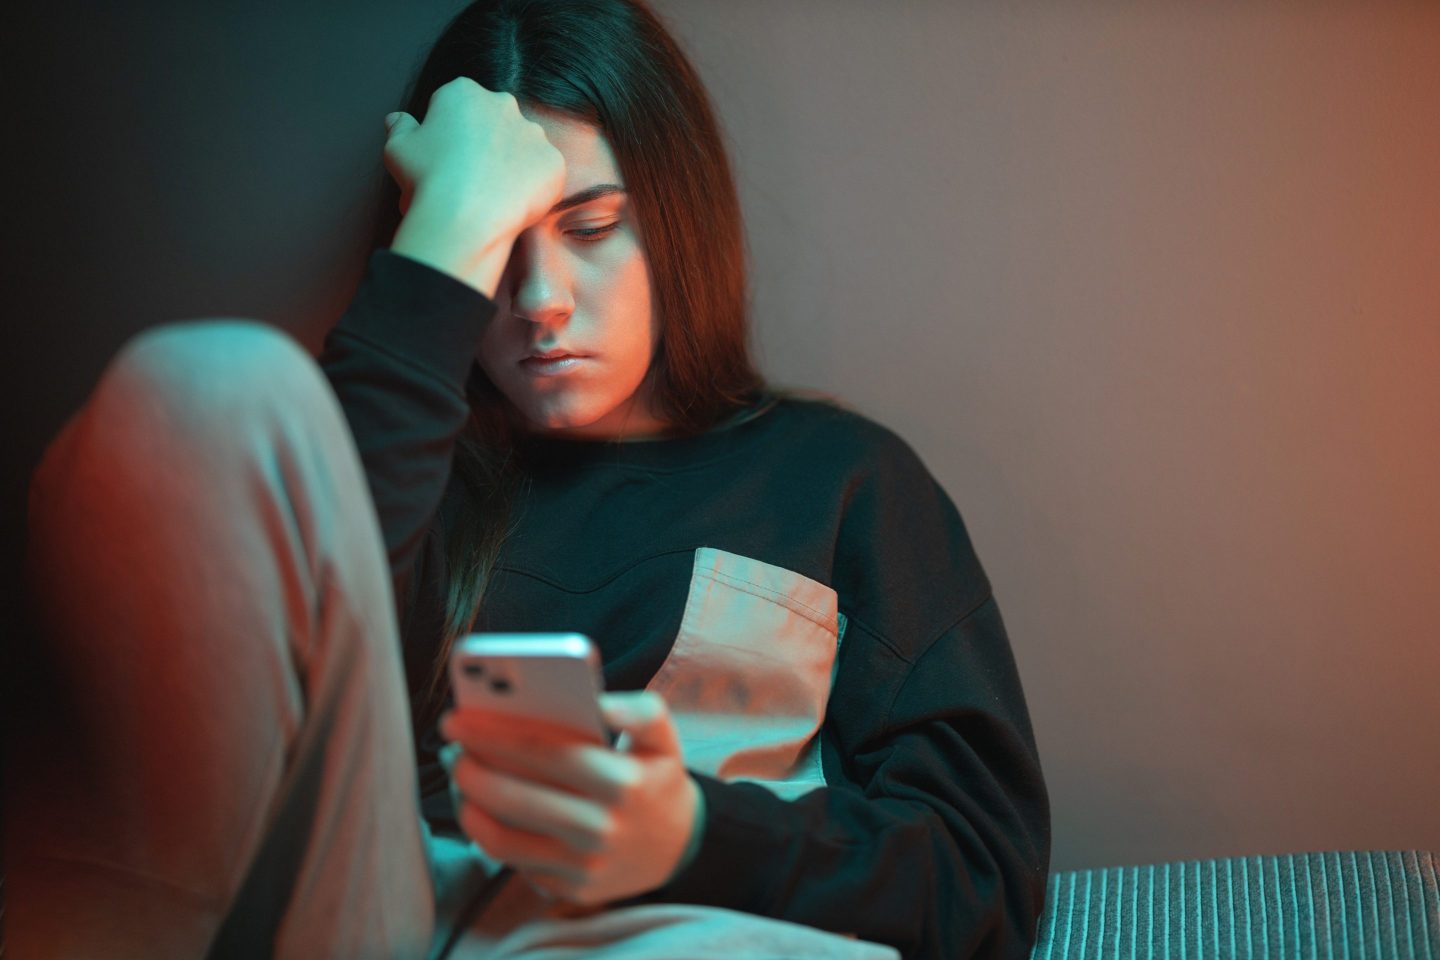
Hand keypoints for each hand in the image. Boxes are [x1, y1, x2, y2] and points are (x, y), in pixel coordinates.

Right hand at [383, 76, 563, 230]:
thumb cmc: (427, 179)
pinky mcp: (554, 162)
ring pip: (523, 146)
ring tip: (493, 194)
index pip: (459, 105)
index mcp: (464, 92)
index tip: (446, 156)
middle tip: (471, 176)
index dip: (451, 132)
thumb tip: (397, 120)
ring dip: (511, 163)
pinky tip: (513, 204)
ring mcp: (533, 133)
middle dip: (486, 143)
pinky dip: (533, 186)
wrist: (465, 217)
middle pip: (495, 121)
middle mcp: (503, 104)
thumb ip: (401, 128)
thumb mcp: (398, 148)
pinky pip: (545, 173)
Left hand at [438, 690, 700, 907]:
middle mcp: (602, 828)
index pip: (545, 752)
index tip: (459, 718)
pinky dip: (488, 834)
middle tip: (452, 746)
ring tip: (462, 777)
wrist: (680, 847)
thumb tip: (597, 699)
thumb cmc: (657, 779)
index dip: (494, 733)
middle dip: (472, 768)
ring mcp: (584, 865)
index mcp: (623, 782)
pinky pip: (514, 862)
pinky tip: (481, 809)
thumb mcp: (662, 737)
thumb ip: (638, 709)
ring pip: (504, 837)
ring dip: (470, 804)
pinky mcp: (570, 889)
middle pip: (516, 796)